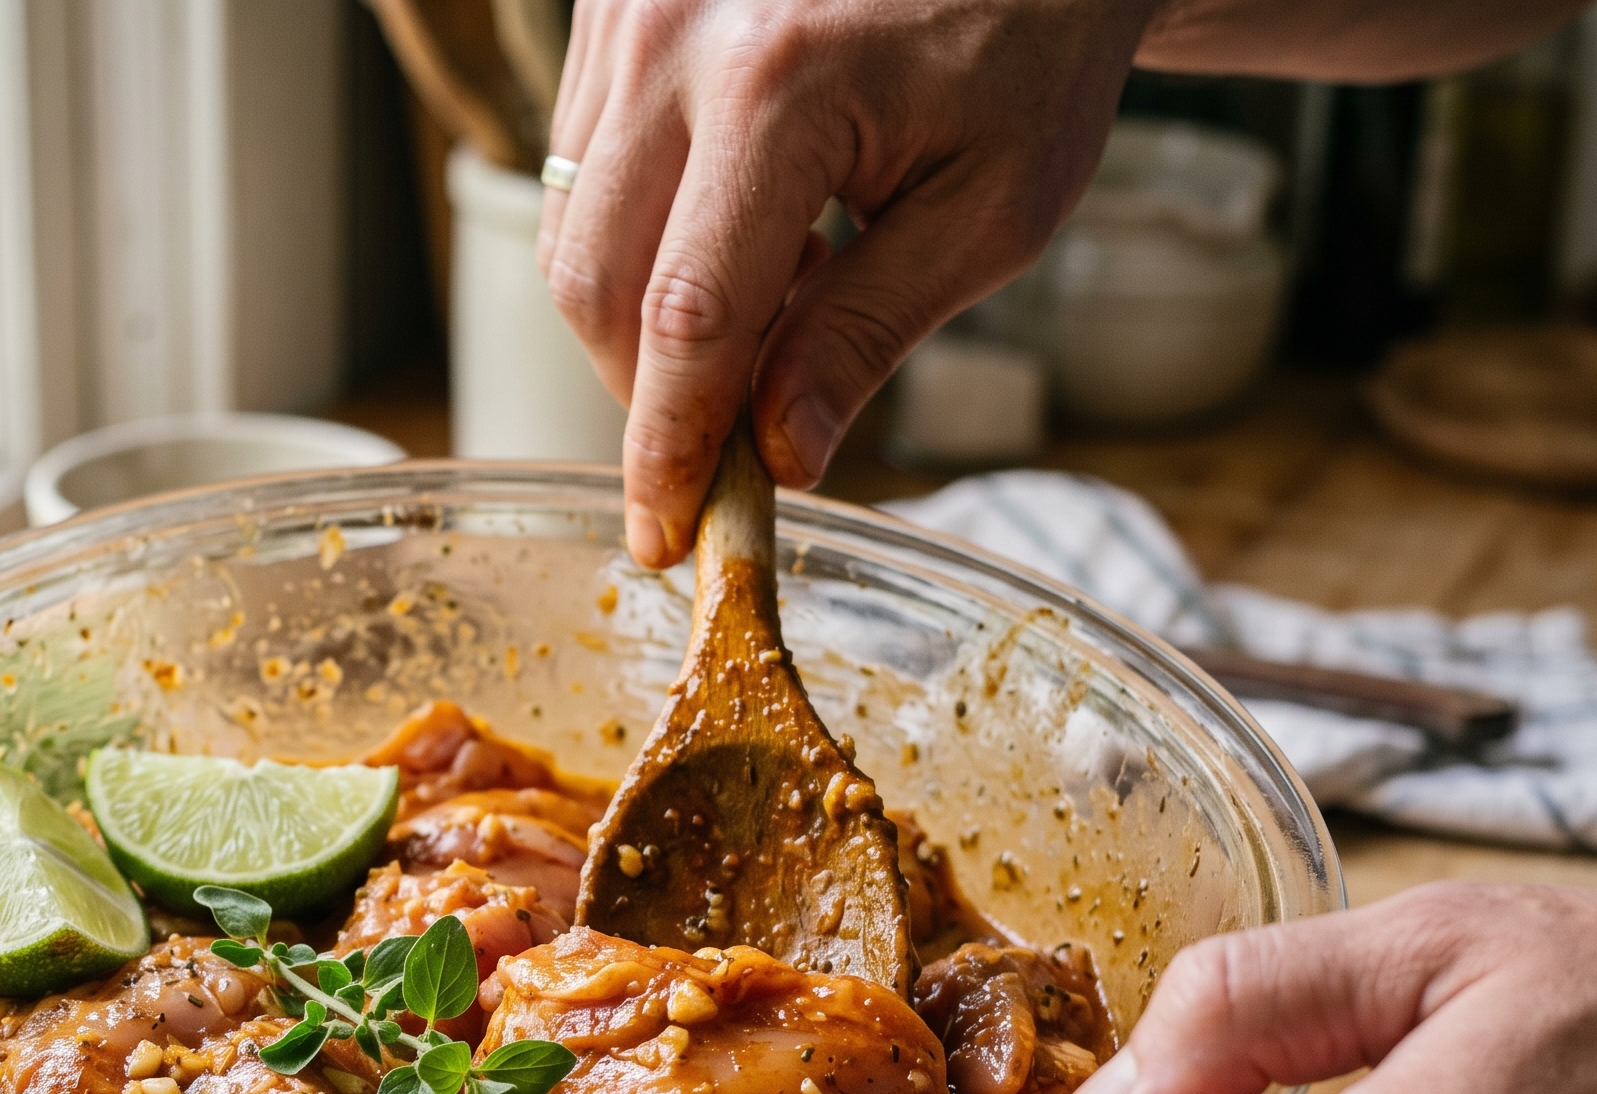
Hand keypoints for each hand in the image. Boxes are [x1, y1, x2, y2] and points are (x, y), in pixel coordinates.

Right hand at [540, 0, 1154, 565]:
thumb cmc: (1027, 52)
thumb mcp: (991, 209)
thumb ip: (870, 333)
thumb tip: (781, 457)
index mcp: (783, 85)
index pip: (688, 319)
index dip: (669, 446)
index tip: (666, 537)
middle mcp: (676, 38)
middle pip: (595, 284)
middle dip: (649, 390)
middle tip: (738, 425)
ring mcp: (628, 12)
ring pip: (569, 234)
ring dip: (645, 313)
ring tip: (778, 286)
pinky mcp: (610, 6)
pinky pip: (577, 169)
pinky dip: (638, 238)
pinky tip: (742, 223)